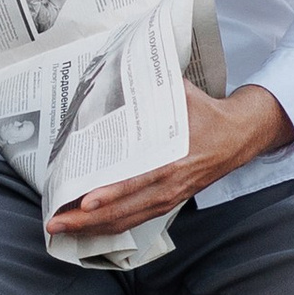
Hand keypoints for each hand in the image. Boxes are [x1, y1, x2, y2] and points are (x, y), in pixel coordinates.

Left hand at [44, 83, 292, 240]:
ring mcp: (168, 198)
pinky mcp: (168, 203)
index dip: (112, 193)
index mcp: (173, 159)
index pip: (138, 180)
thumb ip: (151, 86)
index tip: (85, 200)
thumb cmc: (206, 113)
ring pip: (126, 221)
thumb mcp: (181, 94)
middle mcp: (169, 185)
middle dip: (87, 220)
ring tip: (62, 228)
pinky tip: (89, 229)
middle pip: (124, 211)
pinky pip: (135, 221)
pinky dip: (110, 227)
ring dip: (93, 228)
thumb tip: (119, 65)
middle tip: (55, 222)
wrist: (238, 136)